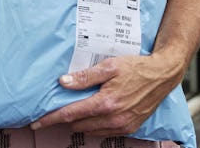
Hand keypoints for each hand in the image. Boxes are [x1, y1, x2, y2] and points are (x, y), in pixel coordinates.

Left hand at [30, 52, 183, 136]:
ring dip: (80, 123)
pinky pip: (103, 133)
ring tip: (78, 109)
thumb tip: (63, 82)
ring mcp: (122, 126)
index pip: (70, 114)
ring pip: (89, 131)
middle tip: (60, 107)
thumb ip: (85, 76)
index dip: (51, 119)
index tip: (36, 122)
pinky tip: (95, 114)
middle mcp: (113, 118)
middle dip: (66, 118)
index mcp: (105, 103)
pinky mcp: (129, 129)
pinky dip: (95, 126)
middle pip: (78, 125)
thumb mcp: (109, 66)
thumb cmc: (136, 67)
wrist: (162, 75)